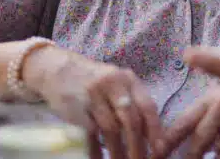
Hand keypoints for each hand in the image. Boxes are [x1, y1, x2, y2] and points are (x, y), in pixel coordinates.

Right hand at [21, 46, 162, 158]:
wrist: (59, 70)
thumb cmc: (96, 82)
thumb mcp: (118, 84)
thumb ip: (134, 103)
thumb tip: (151, 134)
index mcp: (128, 79)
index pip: (147, 106)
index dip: (155, 130)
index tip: (160, 149)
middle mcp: (113, 84)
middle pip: (130, 120)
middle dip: (136, 146)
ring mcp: (93, 95)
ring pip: (110, 129)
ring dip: (117, 151)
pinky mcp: (75, 107)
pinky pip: (89, 134)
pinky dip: (95, 150)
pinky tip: (99, 158)